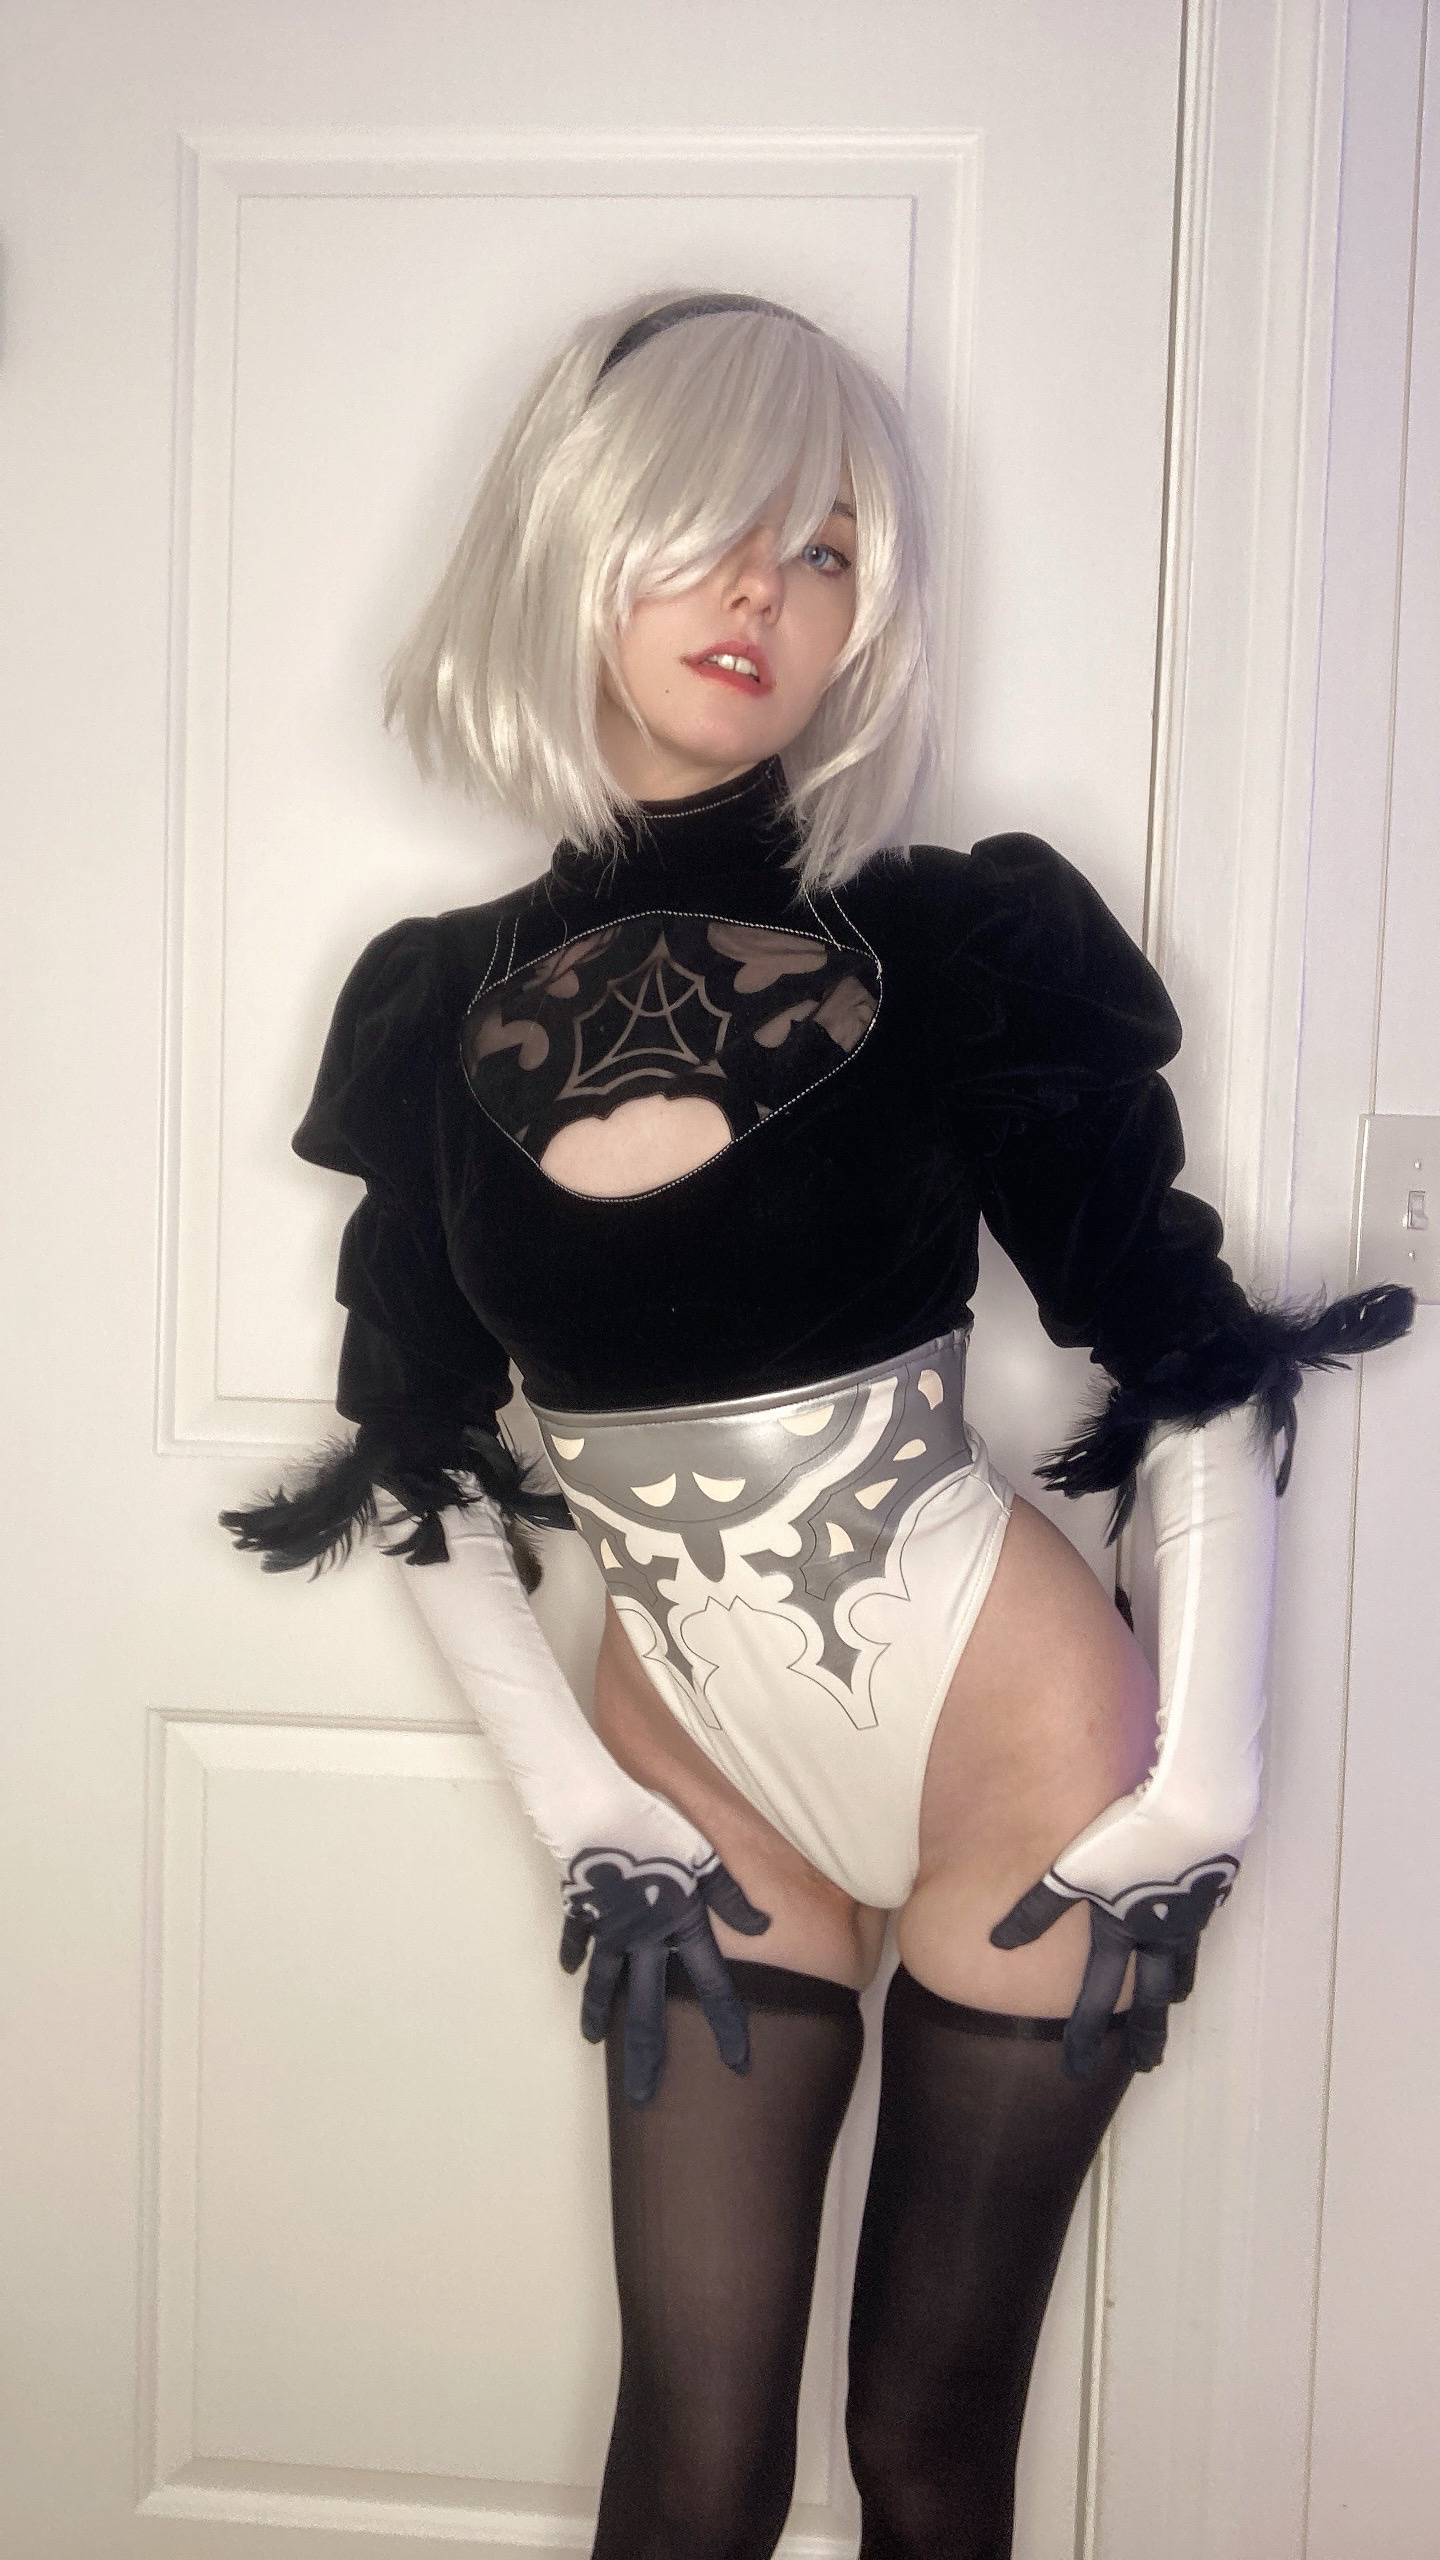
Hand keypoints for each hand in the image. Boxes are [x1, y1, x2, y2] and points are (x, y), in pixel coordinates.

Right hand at [558, 1847, 770, 2103]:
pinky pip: (577, 1937)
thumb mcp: (704, 1856)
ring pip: (605, 1981)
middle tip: (644, 2096)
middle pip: (648, 2007)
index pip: (712, 1984)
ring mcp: (608, 1927)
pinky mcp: (582, 1907)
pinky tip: (571, 1970)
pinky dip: (575, 1953)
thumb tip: (763, 1926)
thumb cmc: (655, 1825)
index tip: (737, 2063)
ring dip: (600, 2013)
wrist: (595, 1810)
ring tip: (595, 2041)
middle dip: (649, 2055)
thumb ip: (730, 1895)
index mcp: (679, 1926)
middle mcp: (643, 1938)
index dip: (726, 2023)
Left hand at [991, 1855, 1236, 2079]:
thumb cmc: (1127, 1838)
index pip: (1098, 1996)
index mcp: (1123, 1933)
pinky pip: (1197, 1927)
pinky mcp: (1210, 1888)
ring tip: (1172, 2001)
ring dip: (1173, 1987)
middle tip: (1146, 2063)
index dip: (1084, 2034)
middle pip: (1153, 1997)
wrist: (1193, 1810)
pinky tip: (1188, 1927)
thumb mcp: (1072, 1871)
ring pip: (1182, 1963)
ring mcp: (1189, 1914)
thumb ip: (1037, 1909)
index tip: (1077, 2071)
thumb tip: (997, 1943)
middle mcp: (1159, 1934)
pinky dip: (1190, 1941)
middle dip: (1148, 2032)